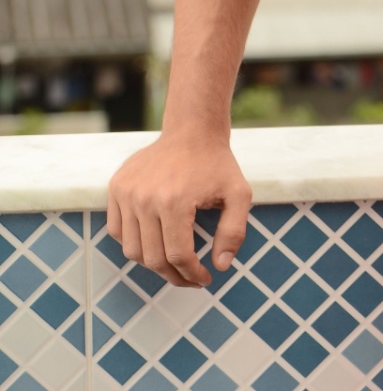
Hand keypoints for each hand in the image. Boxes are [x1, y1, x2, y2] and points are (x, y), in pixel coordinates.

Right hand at [106, 131, 251, 286]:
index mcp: (175, 202)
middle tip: (191, 278)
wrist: (192, 132)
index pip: (178, 255)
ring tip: (174, 264)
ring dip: (153, 264)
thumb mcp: (239, 194)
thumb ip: (234, 231)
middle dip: (174, 276)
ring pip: (132, 249)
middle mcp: (144, 199)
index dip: (192, 274)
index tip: (205, 279)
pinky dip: (134, 244)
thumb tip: (221, 266)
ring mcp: (126, 193)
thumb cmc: (218, 165)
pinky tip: (155, 244)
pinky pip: (117, 231)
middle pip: (153, 258)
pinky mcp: (115, 188)